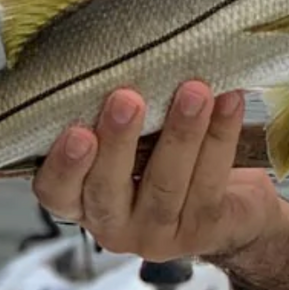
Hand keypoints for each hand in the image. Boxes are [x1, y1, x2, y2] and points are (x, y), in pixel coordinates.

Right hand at [32, 81, 286, 264]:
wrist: (233, 208)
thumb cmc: (169, 160)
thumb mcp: (137, 141)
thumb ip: (121, 116)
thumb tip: (126, 56)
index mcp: (83, 200)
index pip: (56, 191)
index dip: (63, 166)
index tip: (76, 131)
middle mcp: (114, 224)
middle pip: (107, 189)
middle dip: (118, 142)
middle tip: (126, 99)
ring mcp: (159, 232)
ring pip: (166, 185)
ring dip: (181, 133)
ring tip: (194, 92)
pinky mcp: (205, 228)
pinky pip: (211, 180)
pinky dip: (222, 135)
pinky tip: (230, 101)